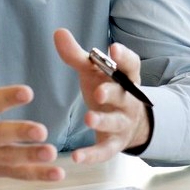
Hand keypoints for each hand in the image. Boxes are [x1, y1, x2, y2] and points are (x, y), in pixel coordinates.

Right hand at [0, 31, 63, 181]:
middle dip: (20, 134)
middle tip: (42, 131)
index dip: (8, 98)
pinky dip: (38, 176)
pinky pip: (19, 175)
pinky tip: (59, 174)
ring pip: (10, 158)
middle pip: (0, 135)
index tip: (28, 92)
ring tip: (52, 153)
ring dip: (31, 158)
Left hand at [54, 28, 151, 164]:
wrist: (128, 125)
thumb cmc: (106, 91)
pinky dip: (92, 155)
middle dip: (111, 93)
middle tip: (99, 92)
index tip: (113, 48)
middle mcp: (128, 100)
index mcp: (125, 78)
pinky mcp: (114, 144)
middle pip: (123, 96)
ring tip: (88, 119)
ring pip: (115, 123)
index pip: (130, 65)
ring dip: (103, 121)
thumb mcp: (93, 73)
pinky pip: (104, 151)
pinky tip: (77, 157)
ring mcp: (123, 123)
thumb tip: (58, 32)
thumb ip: (77, 56)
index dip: (124, 57)